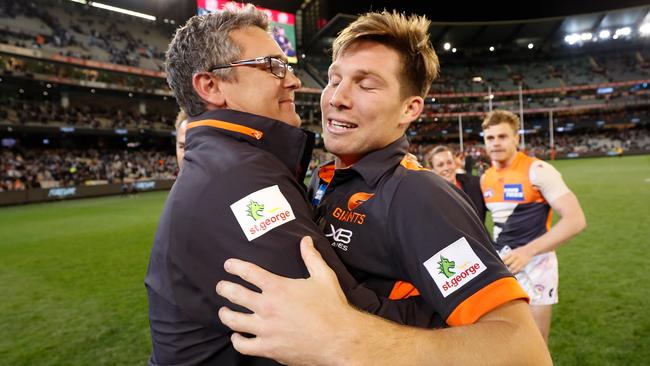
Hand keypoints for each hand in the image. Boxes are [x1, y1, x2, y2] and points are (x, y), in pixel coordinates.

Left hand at [216, 236, 357, 364]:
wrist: (339, 339)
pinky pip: (244, 345)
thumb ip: (311, 257)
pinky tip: (237, 337)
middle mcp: (267, 307)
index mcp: (278, 287)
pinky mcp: (269, 348)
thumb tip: (306, 240)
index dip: (235, 266)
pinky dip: (237, 340)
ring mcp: (266, 329)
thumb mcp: (324, 276)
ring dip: (225, 314)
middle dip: (224, 288)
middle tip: (221, 286)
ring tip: (223, 312)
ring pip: (234, 320)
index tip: (228, 265)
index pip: (248, 272)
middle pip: (235, 294)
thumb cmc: (332, 307)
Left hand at [502, 246, 534, 273]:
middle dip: (504, 267)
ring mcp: (519, 261)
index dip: (501, 262)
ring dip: (509, 271)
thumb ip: (507, 256)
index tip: (500, 265)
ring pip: (512, 267)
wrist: (529, 250)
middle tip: (503, 269)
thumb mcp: (512, 251)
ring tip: (507, 272)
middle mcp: (515, 257)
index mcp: (511, 253)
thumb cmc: (520, 251)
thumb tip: (502, 261)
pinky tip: (513, 273)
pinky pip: (518, 270)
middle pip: (507, 263)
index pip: (504, 258)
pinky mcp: (523, 264)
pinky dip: (515, 272)